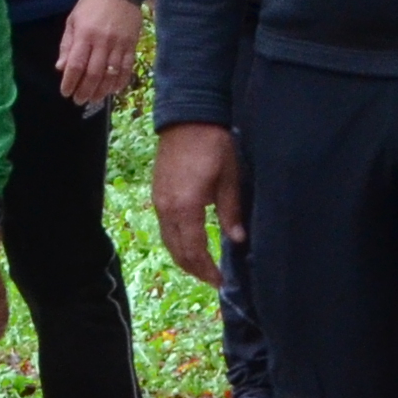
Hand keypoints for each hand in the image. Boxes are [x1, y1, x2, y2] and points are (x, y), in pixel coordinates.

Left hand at [57, 0, 147, 109]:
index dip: (70, 82)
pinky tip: (113, 90)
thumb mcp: (73, 20)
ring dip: (102, 90)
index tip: (65, 92)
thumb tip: (61, 68)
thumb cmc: (91, 5)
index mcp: (84, 35)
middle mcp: (102, 42)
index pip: (76, 65)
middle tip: (79, 100)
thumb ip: (67, 45)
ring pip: (111, 74)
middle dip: (85, 91)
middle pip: (93, 73)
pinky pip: (127, 68)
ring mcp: (119, 44)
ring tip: (94, 98)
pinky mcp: (132, 45)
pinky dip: (120, 81)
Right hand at [153, 122, 245, 285]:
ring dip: (184, 257)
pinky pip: (165, 227)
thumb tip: (238, 241)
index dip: (207, 270)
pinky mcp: (158, 192)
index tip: (220, 282)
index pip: (194, 251)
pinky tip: (190, 242)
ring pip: (168, 240)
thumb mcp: (229, 179)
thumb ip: (231, 212)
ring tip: (202, 266)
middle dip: (194, 269)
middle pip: (177, 250)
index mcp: (185, 207)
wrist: (189, 116)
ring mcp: (159, 200)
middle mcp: (167, 208)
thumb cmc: (214, 144)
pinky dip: (177, 241)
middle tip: (213, 279)